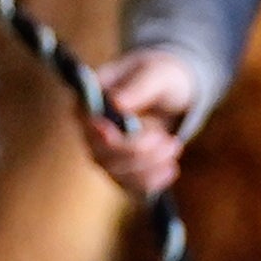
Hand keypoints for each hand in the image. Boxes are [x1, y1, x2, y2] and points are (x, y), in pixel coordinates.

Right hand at [81, 48, 204, 195]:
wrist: (173, 92)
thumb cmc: (160, 75)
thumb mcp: (155, 74)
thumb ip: (137, 87)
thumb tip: (115, 102)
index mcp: (91, 100)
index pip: (86, 124)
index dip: (101, 135)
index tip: (119, 136)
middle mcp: (92, 130)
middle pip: (101, 155)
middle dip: (137, 152)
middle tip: (169, 140)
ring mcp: (106, 153)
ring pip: (118, 174)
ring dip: (150, 166)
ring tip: (174, 145)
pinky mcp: (123, 170)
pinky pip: (132, 186)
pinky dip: (153, 181)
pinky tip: (171, 169)